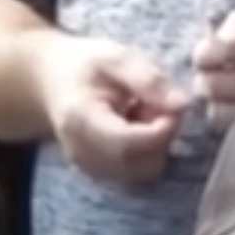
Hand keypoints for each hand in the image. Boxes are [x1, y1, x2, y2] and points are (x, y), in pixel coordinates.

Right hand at [37, 34, 185, 186]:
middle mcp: (83, 153)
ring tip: (143, 113)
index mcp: (81, 121)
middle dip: (162, 137)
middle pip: (141, 164)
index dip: (162, 130)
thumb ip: (149, 80)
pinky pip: (138, 173)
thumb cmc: (85, 67)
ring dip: (156, 145)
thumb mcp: (116, 59)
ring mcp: (91, 169)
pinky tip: (136, 127)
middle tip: (157, 105)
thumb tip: (182, 105)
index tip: (174, 106)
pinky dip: (148, 153)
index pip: (129, 143)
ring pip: (144, 171)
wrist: (52, 82)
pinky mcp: (101, 175)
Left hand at [189, 8, 234, 120]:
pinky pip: (231, 132)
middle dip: (206, 80)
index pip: (222, 48)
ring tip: (229, 98)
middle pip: (214, 83)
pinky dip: (229, 122)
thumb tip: (209, 42)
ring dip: (216, 104)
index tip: (206, 57)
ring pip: (218, 112)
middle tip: (214, 79)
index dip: (204, 53)